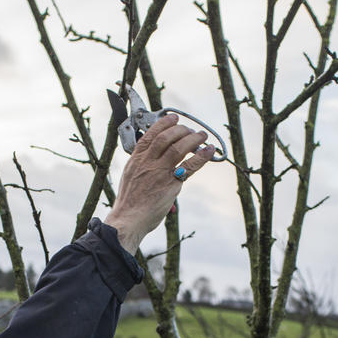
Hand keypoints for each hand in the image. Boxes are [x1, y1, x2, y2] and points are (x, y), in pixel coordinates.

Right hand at [104, 114, 214, 251]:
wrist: (128, 219)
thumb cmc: (129, 204)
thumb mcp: (130, 178)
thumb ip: (143, 167)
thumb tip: (157, 163)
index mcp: (136, 160)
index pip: (151, 134)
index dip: (164, 123)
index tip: (173, 118)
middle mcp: (147, 162)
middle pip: (166, 137)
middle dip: (181, 130)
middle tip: (190, 130)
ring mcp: (159, 171)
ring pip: (179, 147)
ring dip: (193, 138)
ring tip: (202, 135)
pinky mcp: (171, 183)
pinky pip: (190, 165)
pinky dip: (202, 156)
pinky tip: (209, 150)